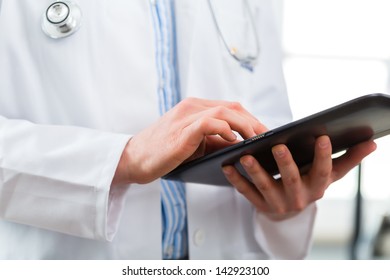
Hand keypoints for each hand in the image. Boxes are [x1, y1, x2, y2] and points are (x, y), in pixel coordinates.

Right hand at [113, 98, 266, 183]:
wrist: (134, 159)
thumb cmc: (164, 153)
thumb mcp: (193, 144)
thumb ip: (214, 140)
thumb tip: (241, 146)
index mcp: (195, 108)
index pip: (230, 107)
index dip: (250, 118)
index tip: (264, 132)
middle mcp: (192, 107)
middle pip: (232, 107)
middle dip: (254, 121)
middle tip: (268, 137)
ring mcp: (186, 117)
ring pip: (224, 112)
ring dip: (245, 125)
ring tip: (257, 139)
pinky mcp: (181, 131)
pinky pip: (209, 123)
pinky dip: (225, 130)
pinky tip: (234, 140)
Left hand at [222, 135, 376, 220]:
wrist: (290, 212)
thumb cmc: (310, 184)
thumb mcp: (329, 175)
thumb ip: (349, 159)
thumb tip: (372, 142)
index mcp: (317, 187)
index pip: (324, 172)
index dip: (324, 156)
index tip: (323, 136)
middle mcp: (299, 198)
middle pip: (292, 179)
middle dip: (286, 164)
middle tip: (278, 146)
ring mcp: (277, 203)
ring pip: (265, 186)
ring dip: (255, 171)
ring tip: (246, 155)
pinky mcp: (259, 205)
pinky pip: (246, 192)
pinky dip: (236, 179)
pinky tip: (227, 165)